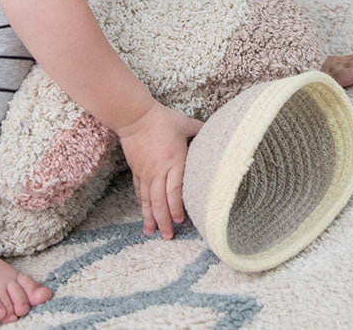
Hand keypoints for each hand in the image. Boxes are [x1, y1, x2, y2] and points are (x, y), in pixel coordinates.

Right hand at [117, 103, 202, 238]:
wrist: (134, 116)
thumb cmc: (162, 119)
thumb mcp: (185, 124)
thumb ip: (201, 130)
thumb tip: (218, 131)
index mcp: (174, 160)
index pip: (175, 190)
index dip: (177, 207)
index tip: (182, 221)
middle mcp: (158, 170)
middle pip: (160, 201)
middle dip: (164, 220)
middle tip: (169, 237)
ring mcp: (146, 172)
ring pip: (148, 200)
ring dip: (150, 218)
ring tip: (152, 233)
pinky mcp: (137, 171)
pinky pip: (140, 192)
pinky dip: (143, 205)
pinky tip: (145, 215)